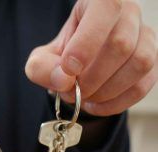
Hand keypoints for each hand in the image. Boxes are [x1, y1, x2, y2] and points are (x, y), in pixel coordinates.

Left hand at [25, 0, 157, 115]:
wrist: (79, 66)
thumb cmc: (62, 56)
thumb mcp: (42, 59)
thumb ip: (43, 68)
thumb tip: (64, 80)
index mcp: (98, 2)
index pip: (106, 9)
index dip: (87, 42)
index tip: (70, 69)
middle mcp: (128, 14)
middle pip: (121, 44)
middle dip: (92, 78)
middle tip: (71, 91)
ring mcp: (145, 38)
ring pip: (139, 64)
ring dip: (106, 91)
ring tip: (84, 97)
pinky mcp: (151, 64)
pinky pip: (142, 85)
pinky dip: (116, 102)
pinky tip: (96, 105)